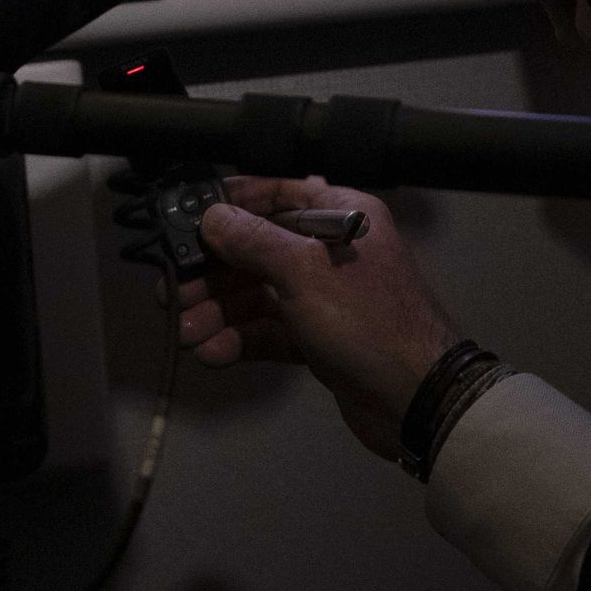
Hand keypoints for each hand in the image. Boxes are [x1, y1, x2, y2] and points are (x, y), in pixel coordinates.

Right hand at [178, 175, 460, 459]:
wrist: (417, 398)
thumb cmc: (368, 320)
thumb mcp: (304, 272)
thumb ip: (254, 242)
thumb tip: (213, 216)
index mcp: (341, 214)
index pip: (278, 193)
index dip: (232, 204)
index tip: (188, 218)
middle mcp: (333, 249)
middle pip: (259, 249)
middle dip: (215, 272)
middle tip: (174, 291)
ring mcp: (326, 296)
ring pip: (260, 294)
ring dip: (221, 311)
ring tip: (187, 333)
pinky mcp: (320, 338)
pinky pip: (271, 330)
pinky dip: (240, 338)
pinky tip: (211, 352)